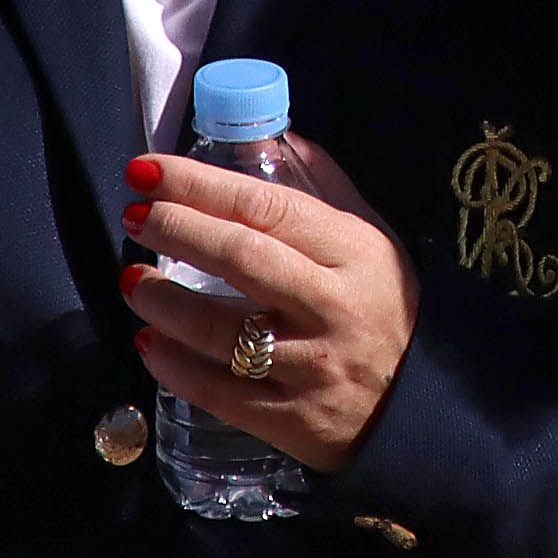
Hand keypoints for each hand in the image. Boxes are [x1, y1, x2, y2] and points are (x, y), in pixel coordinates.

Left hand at [121, 135, 423, 469]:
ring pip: (218, 329)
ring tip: (133, 281)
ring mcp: (309, 365)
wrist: (424, 403)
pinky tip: (151, 342)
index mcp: (353, 252)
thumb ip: (325, 187)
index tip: (149, 171)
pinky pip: (215, 391)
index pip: (265, 206)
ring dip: (162, 300)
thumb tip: (278, 138)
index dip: (199, 184)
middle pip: (239, 257)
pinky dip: (172, 366)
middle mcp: (331, 305)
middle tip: (135, 216)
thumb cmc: (389, 308)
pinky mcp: (289, 419)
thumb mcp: (374, 239)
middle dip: (175, 229)